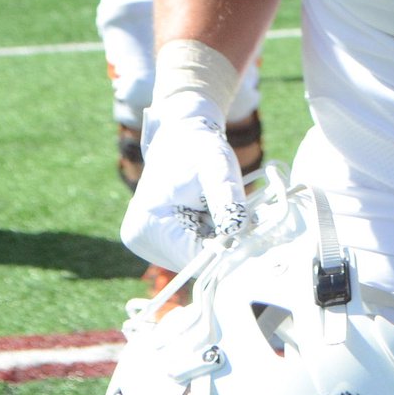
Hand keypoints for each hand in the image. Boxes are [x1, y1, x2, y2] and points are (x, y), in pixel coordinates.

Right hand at [120, 91, 247, 271]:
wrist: (182, 134)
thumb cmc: (198, 147)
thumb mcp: (216, 167)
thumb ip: (226, 198)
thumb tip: (237, 231)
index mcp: (147, 227)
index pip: (193, 259)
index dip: (227, 249)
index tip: (252, 231)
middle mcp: (141, 241)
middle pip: (196, 261)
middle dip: (224, 243)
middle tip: (245, 215)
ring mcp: (149, 243)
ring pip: (198, 256)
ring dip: (220, 239)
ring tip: (227, 208)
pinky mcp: (160, 240)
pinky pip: (194, 248)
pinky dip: (212, 235)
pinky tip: (217, 213)